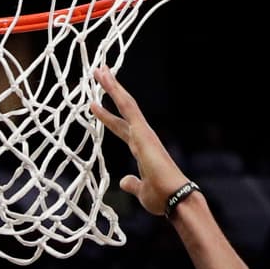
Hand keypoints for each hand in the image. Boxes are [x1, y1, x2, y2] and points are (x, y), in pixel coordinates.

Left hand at [91, 66, 188, 216]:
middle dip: (110, 92)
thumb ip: (132, 183)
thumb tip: (124, 181)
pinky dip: (116, 92)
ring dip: (112, 85)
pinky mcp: (144, 132)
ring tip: (99, 69)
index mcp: (141, 149)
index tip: (94, 105)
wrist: (175, 199)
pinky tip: (107, 79)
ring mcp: (144, 133)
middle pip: (123, 109)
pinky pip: (128, 107)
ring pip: (125, 102)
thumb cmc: (162, 198)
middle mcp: (143, 137)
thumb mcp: (140, 191)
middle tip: (98, 74)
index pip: (121, 128)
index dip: (107, 117)